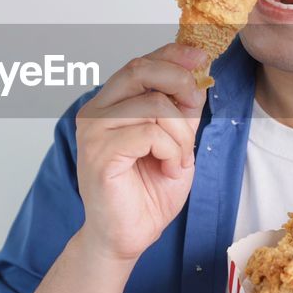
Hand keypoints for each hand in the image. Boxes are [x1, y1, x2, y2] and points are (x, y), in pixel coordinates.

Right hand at [75, 43, 207, 262]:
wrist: (127, 237)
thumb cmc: (147, 192)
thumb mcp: (176, 141)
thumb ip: (180, 108)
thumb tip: (198, 73)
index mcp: (109, 105)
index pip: (139, 63)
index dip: (171, 55)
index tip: (200, 57)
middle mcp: (94, 112)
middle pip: (140, 70)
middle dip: (180, 82)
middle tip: (194, 110)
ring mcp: (93, 132)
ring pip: (154, 105)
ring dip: (180, 133)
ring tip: (178, 159)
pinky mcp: (100, 154)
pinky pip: (150, 134)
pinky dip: (171, 151)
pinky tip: (168, 169)